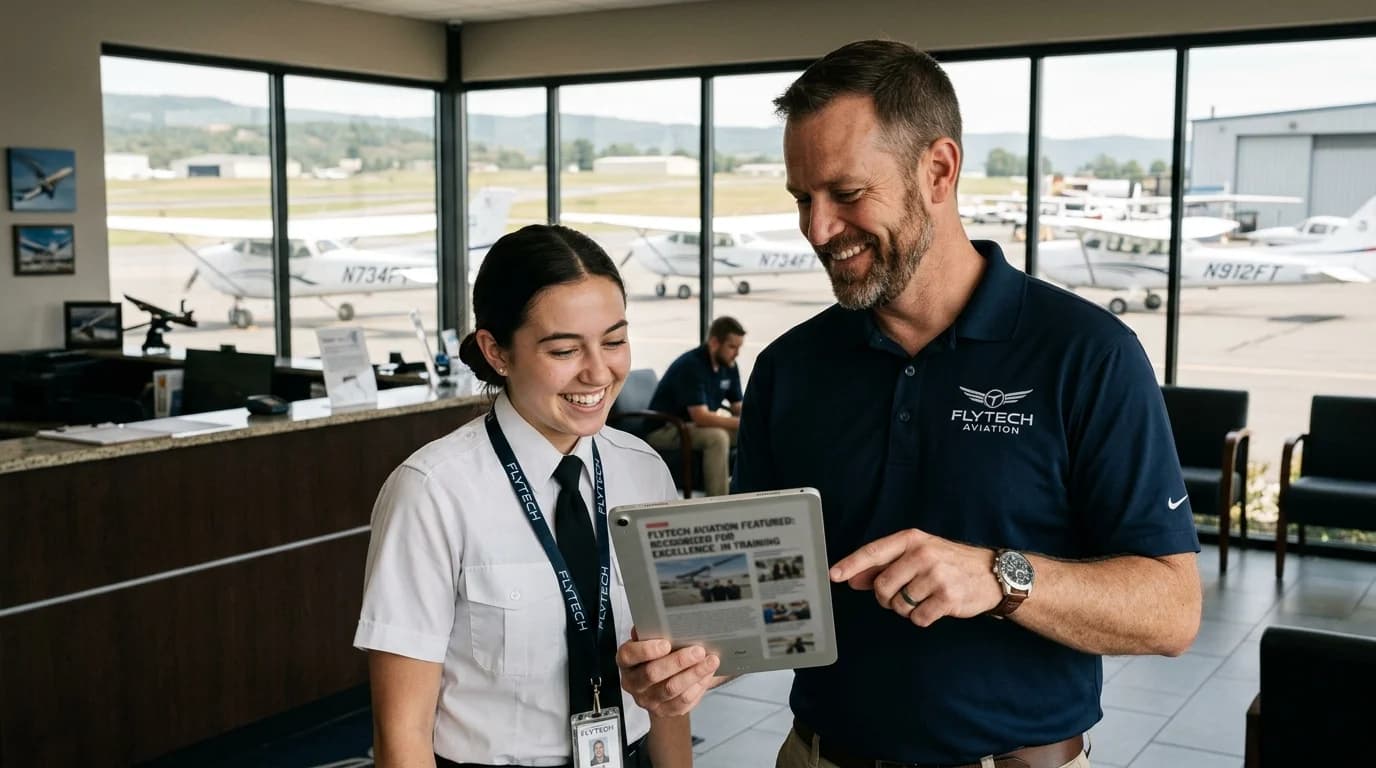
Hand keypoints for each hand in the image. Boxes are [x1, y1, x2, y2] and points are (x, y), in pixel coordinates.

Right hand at [617, 628, 720, 715]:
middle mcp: (633, 682)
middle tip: (698, 650)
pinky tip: (707, 675)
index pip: (629, 655)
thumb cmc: (655, 657)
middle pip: (653, 673)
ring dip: (694, 674)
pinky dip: (698, 687)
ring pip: (671, 689)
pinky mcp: (665, 711)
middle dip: (678, 661)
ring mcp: (648, 700)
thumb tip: (663, 619)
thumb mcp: (650, 641)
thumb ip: (652, 631)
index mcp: (626, 661)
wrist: (660, 686)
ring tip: (711, 661)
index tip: (666, 644)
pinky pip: (683, 701)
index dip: (646, 650)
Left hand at [829, 529, 1003, 625]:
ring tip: (923, 597)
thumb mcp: (918, 553)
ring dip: (906, 608)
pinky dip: (922, 617)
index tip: (834, 575)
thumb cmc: (949, 562)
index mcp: (912, 539)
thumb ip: (885, 565)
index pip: (874, 552)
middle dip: (886, 597)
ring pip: (898, 605)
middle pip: (882, 587)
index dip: (851, 565)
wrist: (991, 573)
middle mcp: (922, 554)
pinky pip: (917, 618)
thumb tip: (854, 579)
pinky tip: (934, 606)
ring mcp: (936, 576)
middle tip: (902, 594)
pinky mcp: (948, 597)